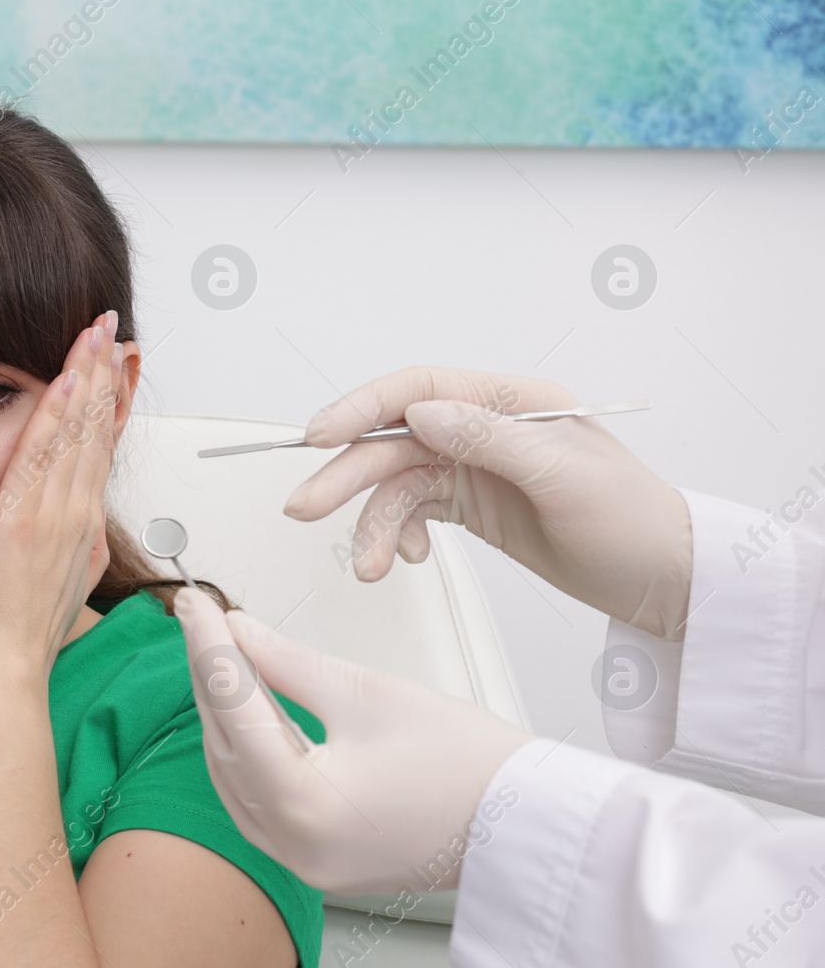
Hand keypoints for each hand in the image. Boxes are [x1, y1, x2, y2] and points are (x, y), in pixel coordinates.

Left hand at [0, 311, 122, 677]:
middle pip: (100, 428)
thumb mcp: (64, 579)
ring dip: (90, 375)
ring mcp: (57, 512)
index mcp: (84, 524)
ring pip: (80, 431)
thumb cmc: (23, 631)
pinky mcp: (25, 516)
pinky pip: (45, 452)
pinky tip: (69, 377)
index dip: (114, 402)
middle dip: (109, 372)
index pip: (103, 448)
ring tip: (97, 332)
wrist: (8, 663)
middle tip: (115, 329)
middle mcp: (78, 512)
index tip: (121, 365)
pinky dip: (59, 412)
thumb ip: (75, 545)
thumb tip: (84, 526)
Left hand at [173, 587, 532, 895]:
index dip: (209, 645)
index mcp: (304, 806)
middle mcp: (293, 846)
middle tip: (199, 619)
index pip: (233, 706)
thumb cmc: (472, 766)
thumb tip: (239, 633)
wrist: (530, 825)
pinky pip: (257, 801)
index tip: (194, 604)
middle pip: (224, 742)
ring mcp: (303, 862)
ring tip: (217, 654)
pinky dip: (246, 752)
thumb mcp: (368, 693)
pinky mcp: (317, 861)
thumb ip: (289, 661)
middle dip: (210, 675)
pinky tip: (242, 712)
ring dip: (222, 714)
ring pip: (233, 775)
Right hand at [284, 366, 692, 639]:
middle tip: (305, 507)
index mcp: (510, 401)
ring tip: (367, 565)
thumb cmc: (633, 521)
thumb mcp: (564, 475)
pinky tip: (404, 559)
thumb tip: (422, 414)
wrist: (663, 578)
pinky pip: (410, 511)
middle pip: (393, 439)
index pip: (418, 389)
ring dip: (370, 522)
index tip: (320, 435)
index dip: (361, 406)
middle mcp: (484, 428)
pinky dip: (395, 536)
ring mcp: (474, 466)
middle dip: (346, 474)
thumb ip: (489, 438)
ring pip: (395, 482)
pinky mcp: (470, 503)